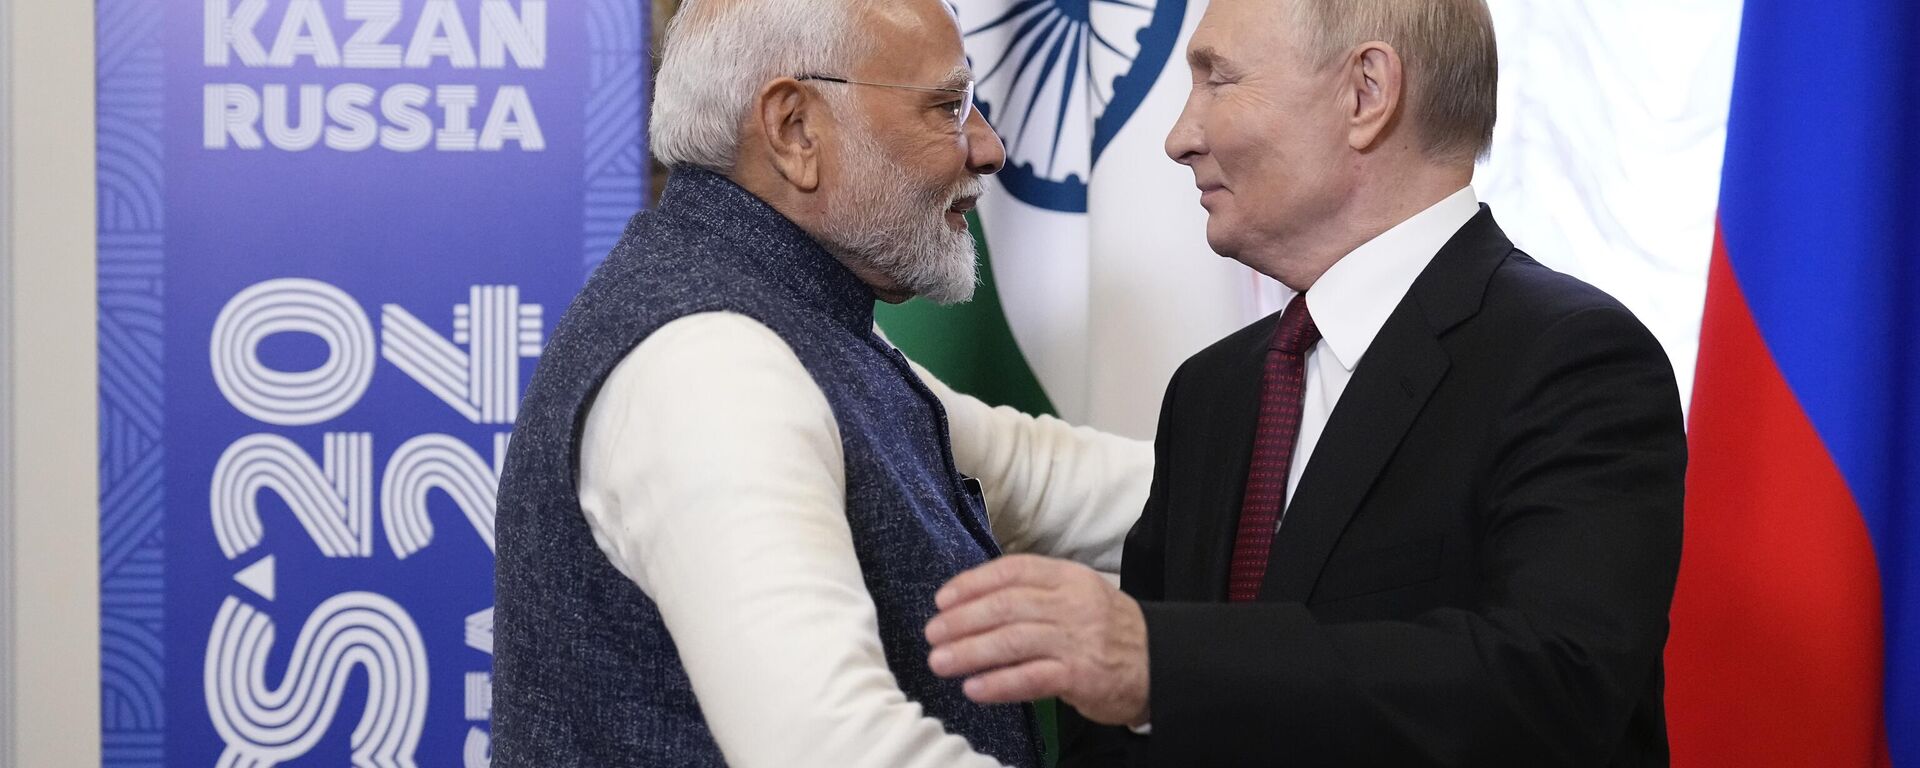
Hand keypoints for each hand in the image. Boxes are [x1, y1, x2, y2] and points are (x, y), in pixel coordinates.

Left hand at [924, 554, 1149, 725]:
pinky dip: (998, 683)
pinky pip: (1031, 678)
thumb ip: (1035, 594)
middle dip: (962, 620)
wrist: (1160, 664)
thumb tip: (973, 603)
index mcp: (1068, 577)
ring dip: (970, 651)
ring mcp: (1078, 639)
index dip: (972, 583)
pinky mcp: (1081, 675)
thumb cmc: (1107, 631)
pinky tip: (974, 688)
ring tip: (940, 662)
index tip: (942, 599)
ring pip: (1013, 640)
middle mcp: (1072, 603)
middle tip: (932, 634)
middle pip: (1006, 605)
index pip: (1012, 571)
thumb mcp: (1078, 596)